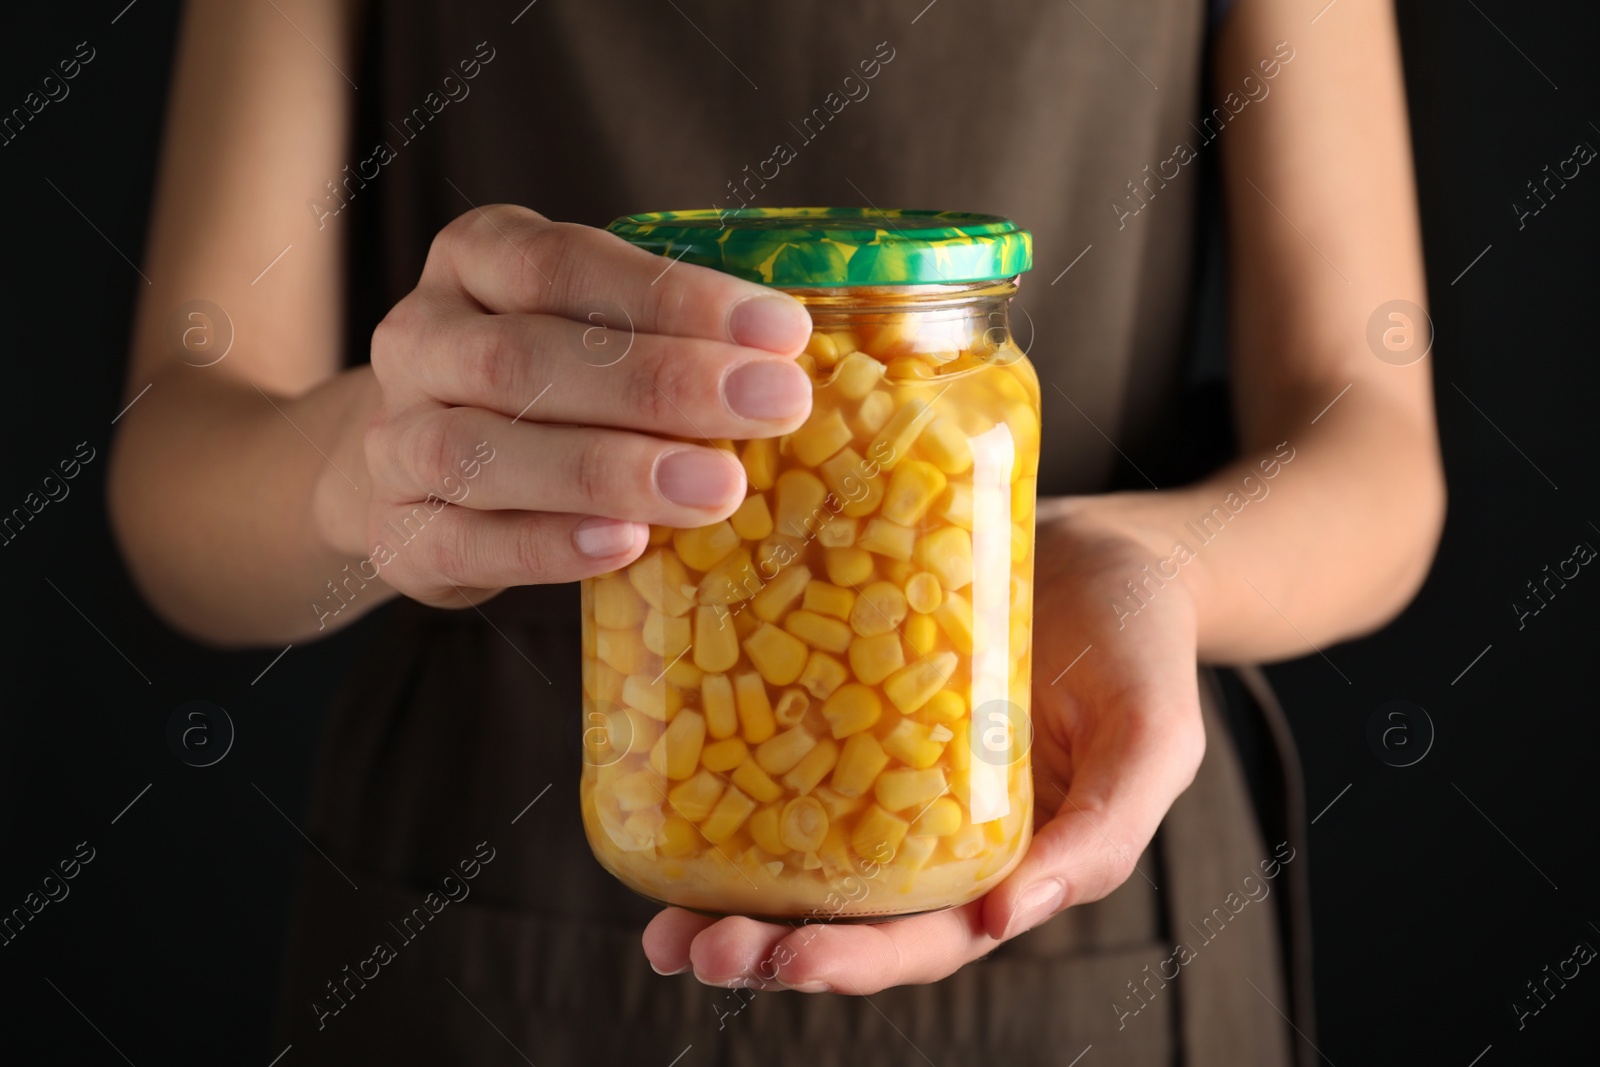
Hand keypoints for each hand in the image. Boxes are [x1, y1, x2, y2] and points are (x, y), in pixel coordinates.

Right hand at [343, 206, 813, 605]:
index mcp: (475, 260)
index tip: (782, 330)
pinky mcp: (395, 532)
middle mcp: (420, 339)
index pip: (563, 263)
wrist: (417, 469)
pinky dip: (547, 545)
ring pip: (482, 451)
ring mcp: (392, 440)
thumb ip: (669, 329)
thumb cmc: (544, 386)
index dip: (673, 296)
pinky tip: (627, 545)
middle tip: (773, 405)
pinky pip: (463, 540)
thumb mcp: (591, 328)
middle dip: (660, 381)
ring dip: (609, 470)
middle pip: (524, 356)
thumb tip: (800, 356)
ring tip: (718, 487)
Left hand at [641, 506, 1206, 993]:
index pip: (927, 940)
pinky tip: (674, 785)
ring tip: (660, 920)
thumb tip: (1005, 919)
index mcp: (1003, 861)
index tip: (786, 965)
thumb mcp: (1154, 738)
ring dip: (728, 892)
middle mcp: (931, 832)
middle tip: (687, 949)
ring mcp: (883, 768)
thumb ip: (1104, 833)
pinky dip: (729, 783)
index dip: (856, 963)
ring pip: (797, 850)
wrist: (1108, 544)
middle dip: (765, 946)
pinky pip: (785, 751)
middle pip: (841, 913)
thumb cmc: (1144, 643)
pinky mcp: (850, 700)